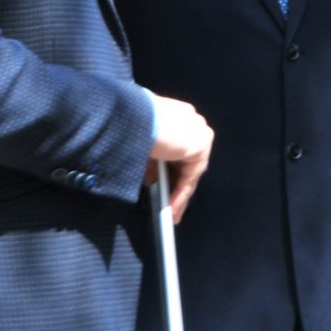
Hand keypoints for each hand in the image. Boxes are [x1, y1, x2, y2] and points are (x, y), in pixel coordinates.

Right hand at [144, 95, 214, 220]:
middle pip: (186, 162)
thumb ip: (151, 163)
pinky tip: (172, 210)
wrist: (132, 117)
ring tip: (171, 215)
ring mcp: (198, 131)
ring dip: (179, 194)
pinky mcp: (201, 144)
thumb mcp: (140, 148)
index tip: (164, 189)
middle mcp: (191, 121)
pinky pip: (191, 176)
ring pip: (190, 171)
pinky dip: (181, 194)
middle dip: (176, 187)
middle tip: (170, 208)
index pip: (177, 151)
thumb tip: (153, 180)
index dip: (170, 172)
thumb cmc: (129, 126)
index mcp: (176, 115)